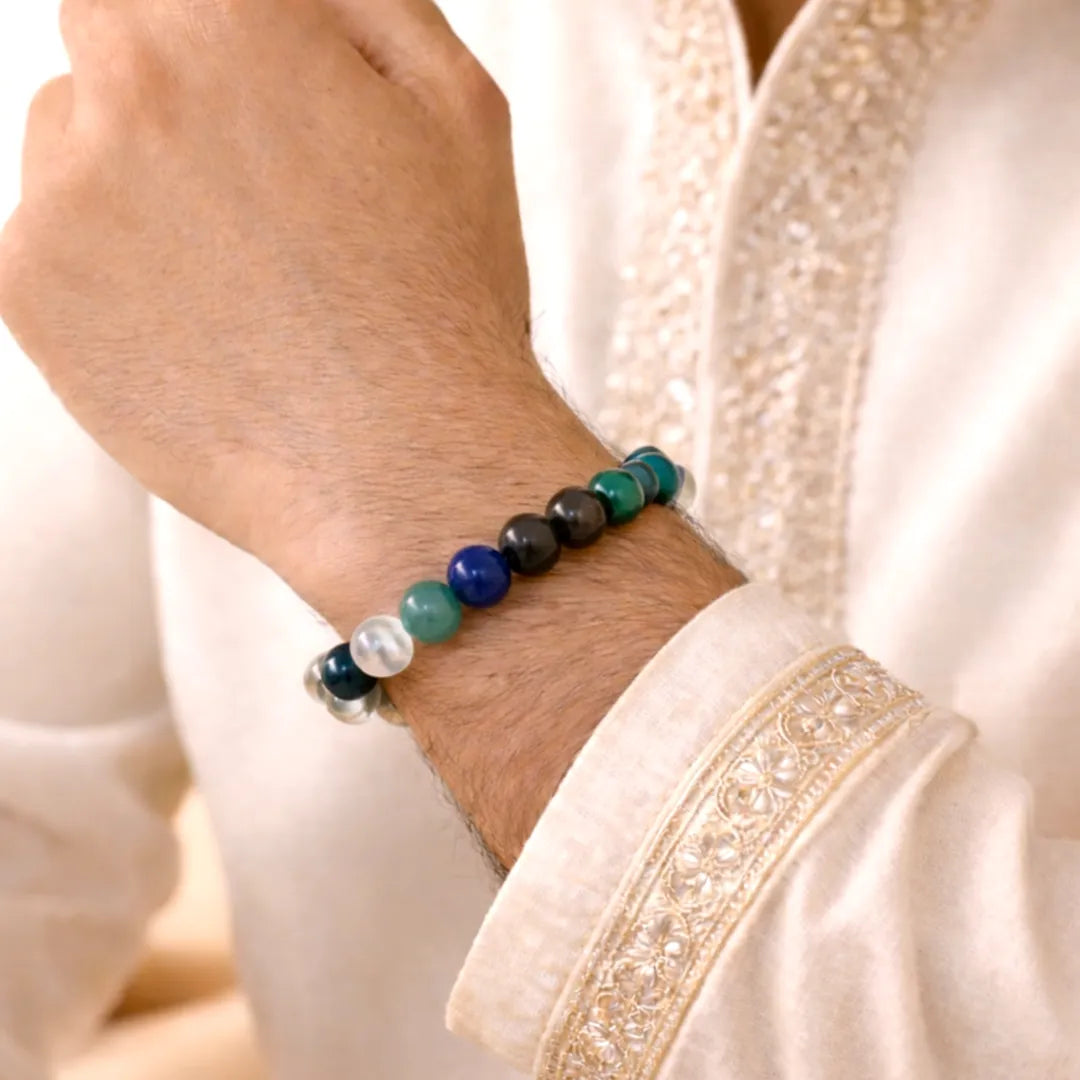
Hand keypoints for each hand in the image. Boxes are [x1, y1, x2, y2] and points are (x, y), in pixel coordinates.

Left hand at [0, 0, 739, 864]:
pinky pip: (48, 242)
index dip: (213, 36)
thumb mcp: (461, 110)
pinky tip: (197, 326)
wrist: (404, 469)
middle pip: (111, 33)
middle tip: (252, 186)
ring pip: (70, 137)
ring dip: (133, 176)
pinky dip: (107, 272)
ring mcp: (64, 189)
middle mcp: (130, 82)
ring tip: (237, 276)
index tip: (243, 100)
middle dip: (171, 89)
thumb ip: (367, 5)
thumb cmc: (446, 304)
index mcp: (237, 20)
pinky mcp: (26, 292)